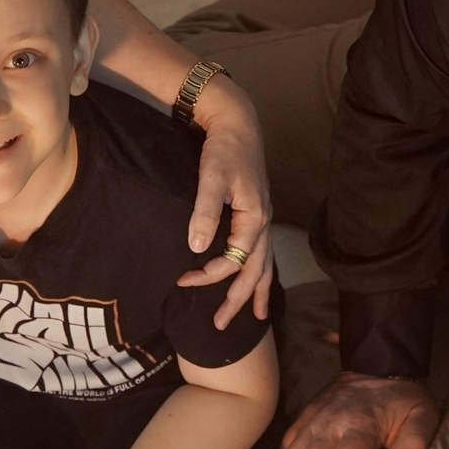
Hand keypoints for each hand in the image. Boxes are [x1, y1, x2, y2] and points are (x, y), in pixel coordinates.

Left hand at [176, 74, 275, 327]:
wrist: (237, 123)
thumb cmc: (223, 148)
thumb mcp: (211, 176)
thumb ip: (204, 211)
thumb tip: (196, 247)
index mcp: (254, 217)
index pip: (234, 260)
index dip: (209, 274)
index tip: (183, 281)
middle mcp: (263, 223)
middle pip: (254, 271)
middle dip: (238, 301)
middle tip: (220, 326)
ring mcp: (263, 220)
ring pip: (264, 265)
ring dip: (256, 293)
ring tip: (253, 318)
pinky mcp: (257, 215)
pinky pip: (263, 253)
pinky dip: (260, 274)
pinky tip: (256, 283)